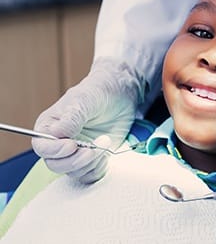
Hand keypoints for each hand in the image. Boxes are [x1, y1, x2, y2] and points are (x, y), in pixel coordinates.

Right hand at [32, 57, 145, 182]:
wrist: (119, 95)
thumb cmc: (98, 93)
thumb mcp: (84, 100)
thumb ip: (72, 118)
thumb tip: (58, 134)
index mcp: (49, 127)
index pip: (42, 147)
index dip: (54, 150)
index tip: (72, 145)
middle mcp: (59, 144)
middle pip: (55, 165)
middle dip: (75, 161)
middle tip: (92, 149)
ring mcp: (76, 153)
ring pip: (74, 172)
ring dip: (91, 162)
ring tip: (104, 142)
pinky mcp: (91, 160)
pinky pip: (89, 176)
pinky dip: (98, 169)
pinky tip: (106, 154)